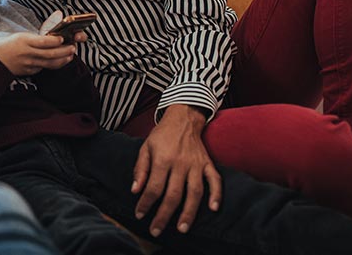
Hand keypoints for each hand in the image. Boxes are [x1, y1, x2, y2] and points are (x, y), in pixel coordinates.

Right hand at [0, 30, 80, 75]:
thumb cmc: (6, 45)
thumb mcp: (20, 36)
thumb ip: (35, 37)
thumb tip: (52, 37)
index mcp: (24, 41)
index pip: (43, 42)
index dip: (55, 41)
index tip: (63, 39)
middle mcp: (27, 53)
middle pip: (50, 54)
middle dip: (64, 51)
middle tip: (73, 47)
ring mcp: (29, 64)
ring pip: (50, 63)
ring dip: (62, 59)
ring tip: (70, 55)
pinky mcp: (29, 71)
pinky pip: (43, 68)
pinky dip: (52, 65)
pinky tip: (58, 61)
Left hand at [132, 104, 222, 236]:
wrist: (183, 119)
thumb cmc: (161, 135)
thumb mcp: (145, 148)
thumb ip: (140, 169)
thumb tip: (135, 191)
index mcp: (162, 159)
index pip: (153, 187)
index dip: (145, 203)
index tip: (140, 215)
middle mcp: (180, 163)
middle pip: (173, 195)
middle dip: (164, 215)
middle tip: (156, 231)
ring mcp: (196, 164)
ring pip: (194, 192)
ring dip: (189, 212)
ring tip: (182, 228)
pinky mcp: (207, 164)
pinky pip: (215, 180)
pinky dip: (216, 194)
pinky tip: (213, 208)